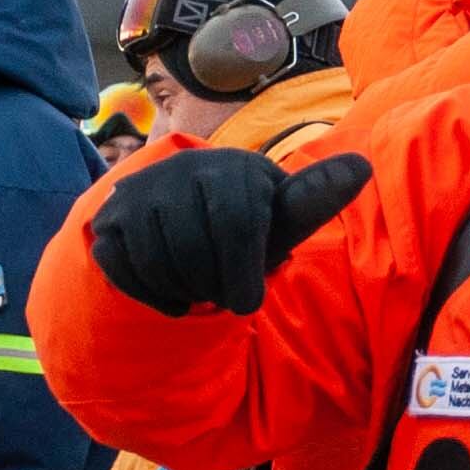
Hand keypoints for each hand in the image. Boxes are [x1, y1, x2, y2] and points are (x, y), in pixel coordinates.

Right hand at [89, 149, 372, 315]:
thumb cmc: (244, 221)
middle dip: (213, 287)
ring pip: (159, 262)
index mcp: (229, 167)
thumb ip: (314, 198)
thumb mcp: (280, 214)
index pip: (235, 221)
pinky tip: (170, 289)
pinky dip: (152, 294)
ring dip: (184, 291)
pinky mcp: (108, 222)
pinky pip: (126, 271)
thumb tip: (362, 165)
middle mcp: (178, 170)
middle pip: (195, 250)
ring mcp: (137, 194)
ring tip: (199, 285)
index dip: (242, 273)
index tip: (248, 305)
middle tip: (222, 293)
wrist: (178, 215)